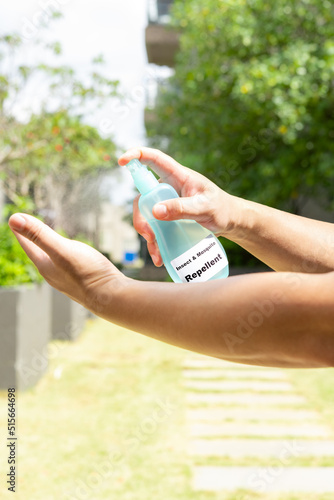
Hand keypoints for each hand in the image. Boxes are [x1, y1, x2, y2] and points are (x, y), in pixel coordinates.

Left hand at [8, 214, 126, 313]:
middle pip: (38, 253)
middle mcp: (53, 274)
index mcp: (45, 266)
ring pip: (52, 260)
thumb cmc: (88, 274)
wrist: (111, 297)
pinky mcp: (81, 281)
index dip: (20, 230)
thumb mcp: (62, 249)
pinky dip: (63, 256)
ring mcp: (67, 279)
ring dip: (47, 249)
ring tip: (46, 242)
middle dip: (31, 240)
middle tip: (26, 229)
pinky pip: (66, 265)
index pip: (27, 244)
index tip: (14, 219)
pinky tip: (71, 257)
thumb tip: (13, 219)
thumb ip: (39, 235)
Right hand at [119, 147, 235, 265]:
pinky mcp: (169, 218)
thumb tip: (154, 211)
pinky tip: (160, 256)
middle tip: (149, 235)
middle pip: (143, 197)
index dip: (136, 155)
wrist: (230, 222)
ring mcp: (167, 203)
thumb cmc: (221, 208)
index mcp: (178, 176)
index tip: (122, 160)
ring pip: (146, 216)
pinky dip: (155, 243)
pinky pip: (155, 228)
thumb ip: (182, 208)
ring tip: (157, 253)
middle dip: (140, 218)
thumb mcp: (204, 208)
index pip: (154, 159)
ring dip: (147, 234)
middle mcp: (168, 188)